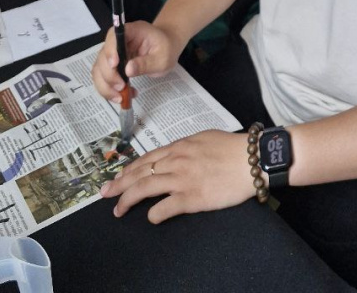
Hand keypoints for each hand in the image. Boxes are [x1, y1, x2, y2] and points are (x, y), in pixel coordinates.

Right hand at [92, 21, 179, 101]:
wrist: (167, 49)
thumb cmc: (166, 49)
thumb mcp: (163, 58)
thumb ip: (146, 63)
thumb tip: (128, 70)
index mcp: (132, 31)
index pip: (114, 36)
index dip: (110, 50)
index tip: (115, 65)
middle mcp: (118, 41)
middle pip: (102, 56)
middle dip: (109, 75)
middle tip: (121, 88)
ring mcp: (113, 54)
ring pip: (99, 69)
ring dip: (106, 86)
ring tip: (121, 97)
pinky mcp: (112, 66)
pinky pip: (103, 78)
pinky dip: (109, 89)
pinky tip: (123, 95)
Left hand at [100, 131, 254, 222]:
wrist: (252, 159)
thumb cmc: (233, 148)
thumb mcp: (205, 139)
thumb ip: (186, 147)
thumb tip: (174, 154)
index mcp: (180, 146)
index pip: (146, 158)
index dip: (128, 169)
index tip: (117, 178)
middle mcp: (176, 161)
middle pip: (139, 173)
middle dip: (118, 184)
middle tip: (104, 194)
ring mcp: (182, 179)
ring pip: (144, 189)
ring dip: (127, 201)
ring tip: (118, 210)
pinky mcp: (191, 197)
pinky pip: (164, 208)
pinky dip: (153, 214)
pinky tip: (150, 218)